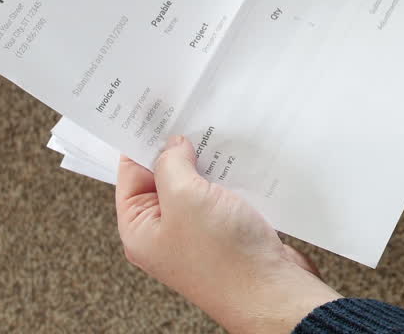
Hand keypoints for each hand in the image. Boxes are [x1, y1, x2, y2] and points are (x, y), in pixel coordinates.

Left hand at [116, 136, 339, 333]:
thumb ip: (171, 164)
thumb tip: (172, 146)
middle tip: (189, 116)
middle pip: (164, 177)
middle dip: (178, 149)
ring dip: (207, 163)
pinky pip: (222, 196)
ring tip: (216, 136)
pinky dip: (229, 177)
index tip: (155, 113)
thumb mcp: (184, 197)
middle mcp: (165, 232)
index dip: (142, 142)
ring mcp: (198, 232)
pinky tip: (238, 161)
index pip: (131, 174)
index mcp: (140, 229)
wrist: (272, 291)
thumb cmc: (223, 258)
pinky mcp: (227, 232)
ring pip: (197, 185)